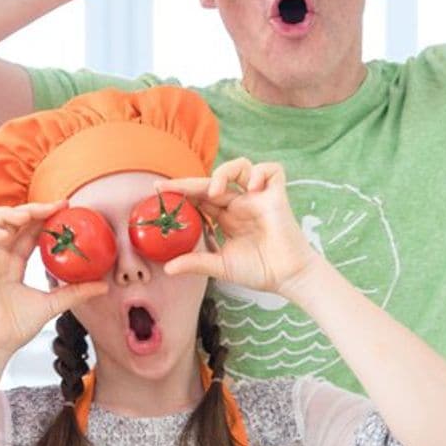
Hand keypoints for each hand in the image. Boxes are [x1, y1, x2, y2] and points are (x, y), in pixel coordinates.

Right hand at [0, 203, 107, 355]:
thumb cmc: (17, 327)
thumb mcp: (52, 304)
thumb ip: (75, 292)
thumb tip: (104, 286)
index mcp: (13, 263)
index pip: (27, 231)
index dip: (43, 217)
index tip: (65, 208)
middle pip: (11, 221)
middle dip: (31, 209)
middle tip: (54, 206)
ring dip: (7, 213)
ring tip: (27, 215)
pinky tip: (5, 233)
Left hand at [156, 159, 319, 296]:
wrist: (288, 278)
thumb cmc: (259, 271)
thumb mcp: (220, 266)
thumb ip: (196, 262)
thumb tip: (167, 268)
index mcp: (227, 217)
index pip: (200, 197)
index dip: (181, 192)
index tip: (158, 193)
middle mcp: (241, 203)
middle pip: (213, 181)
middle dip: (190, 183)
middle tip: (168, 188)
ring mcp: (259, 197)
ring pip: (240, 167)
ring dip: (224, 173)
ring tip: (216, 192)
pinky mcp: (277, 196)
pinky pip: (272, 170)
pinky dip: (260, 172)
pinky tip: (252, 188)